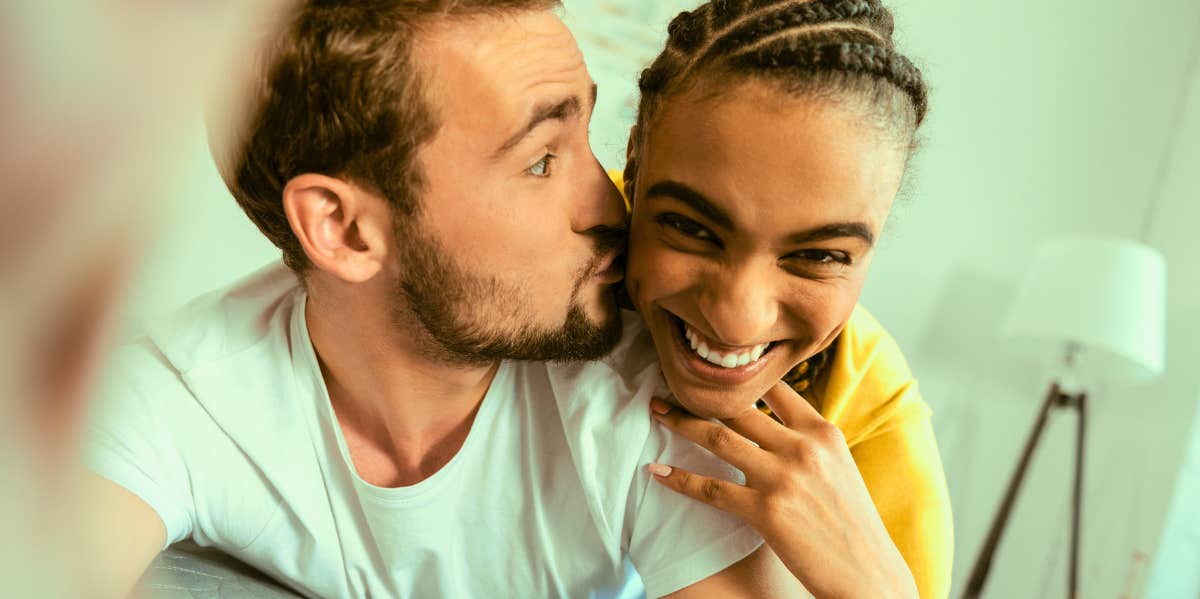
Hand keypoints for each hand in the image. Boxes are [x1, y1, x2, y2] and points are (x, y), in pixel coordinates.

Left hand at [648, 381, 917, 598]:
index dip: (740, 379)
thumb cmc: (850, 522)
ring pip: (719, 438)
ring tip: (657, 412)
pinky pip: (712, 488)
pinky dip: (680, 479)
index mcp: (823, 432)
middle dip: (699, 396)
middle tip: (669, 387)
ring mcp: (784, 478)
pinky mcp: (767, 512)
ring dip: (681, 423)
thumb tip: (770, 424)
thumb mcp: (839, 466)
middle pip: (739, 408)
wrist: (868, 573)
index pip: (774, 389)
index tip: (711, 374)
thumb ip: (807, 441)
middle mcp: (803, 448)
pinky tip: (657, 471)